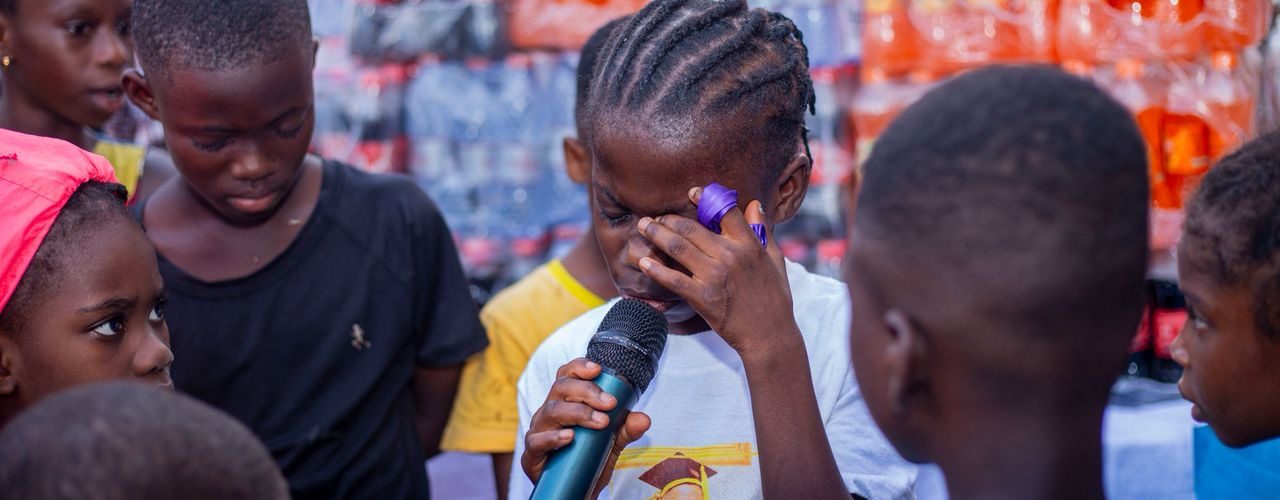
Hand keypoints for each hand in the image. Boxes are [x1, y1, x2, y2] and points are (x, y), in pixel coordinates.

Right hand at [522, 358, 650, 496]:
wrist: (577, 492)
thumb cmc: (588, 460)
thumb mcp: (612, 444)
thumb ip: (626, 429)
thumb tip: (644, 419)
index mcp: (565, 402)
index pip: (567, 376)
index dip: (579, 367)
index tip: (598, 369)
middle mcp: (550, 412)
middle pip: (561, 388)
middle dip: (587, 391)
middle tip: (610, 404)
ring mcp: (539, 431)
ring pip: (551, 411)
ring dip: (578, 413)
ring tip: (599, 422)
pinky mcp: (532, 454)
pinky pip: (537, 440)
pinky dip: (553, 437)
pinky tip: (570, 437)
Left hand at [636, 187, 798, 358]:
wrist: (770, 334)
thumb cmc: (774, 298)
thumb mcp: (775, 260)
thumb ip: (763, 231)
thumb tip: (754, 204)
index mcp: (749, 245)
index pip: (725, 212)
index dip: (706, 199)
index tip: (692, 192)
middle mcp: (730, 256)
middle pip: (692, 228)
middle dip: (669, 219)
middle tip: (654, 216)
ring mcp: (714, 276)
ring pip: (678, 247)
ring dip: (657, 234)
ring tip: (643, 227)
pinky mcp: (702, 297)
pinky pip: (673, 279)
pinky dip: (656, 269)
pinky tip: (644, 262)